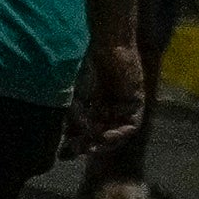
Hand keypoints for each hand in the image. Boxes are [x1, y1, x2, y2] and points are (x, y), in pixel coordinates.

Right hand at [66, 35, 148, 155]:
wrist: (106, 45)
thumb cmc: (85, 65)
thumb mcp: (74, 95)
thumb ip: (76, 117)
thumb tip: (77, 138)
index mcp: (89, 104)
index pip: (82, 130)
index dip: (73, 142)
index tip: (62, 153)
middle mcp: (105, 108)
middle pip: (98, 134)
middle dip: (87, 146)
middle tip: (76, 153)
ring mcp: (120, 106)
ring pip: (114, 132)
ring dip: (105, 142)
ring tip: (92, 147)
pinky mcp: (135, 102)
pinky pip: (131, 124)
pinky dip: (121, 132)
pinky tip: (109, 135)